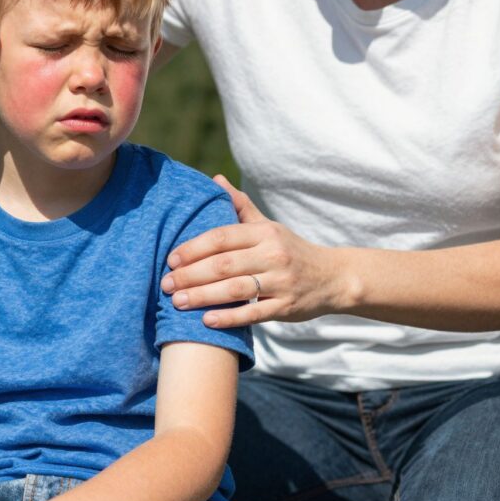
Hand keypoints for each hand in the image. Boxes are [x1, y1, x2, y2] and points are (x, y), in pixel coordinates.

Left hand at [162, 175, 347, 327]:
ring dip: (203, 296)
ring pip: (236, 289)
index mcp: (264, 233)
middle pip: (224, 264)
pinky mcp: (286, 307)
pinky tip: (206, 320)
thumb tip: (215, 180)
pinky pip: (253, 313)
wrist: (333, 278)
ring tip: (178, 302)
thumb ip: (240, 206)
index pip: (222, 237)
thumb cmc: (291, 250)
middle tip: (166, 284)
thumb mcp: (268, 226)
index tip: (171, 258)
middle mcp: (273, 254)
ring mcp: (281, 282)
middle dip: (191, 274)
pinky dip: (229, 317)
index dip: (194, 247)